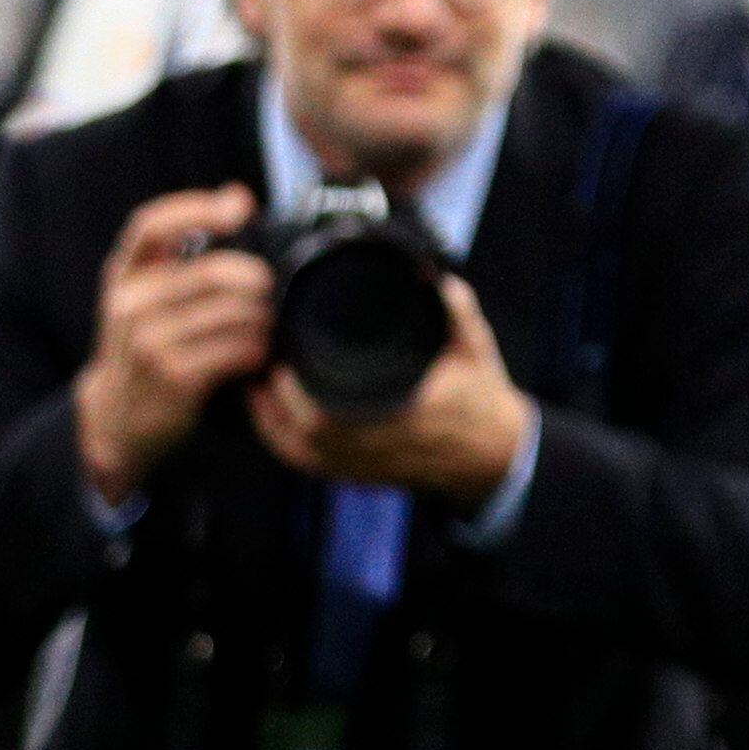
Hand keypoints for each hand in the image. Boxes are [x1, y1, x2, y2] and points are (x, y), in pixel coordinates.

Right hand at [75, 188, 270, 506]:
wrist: (120, 414)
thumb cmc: (150, 339)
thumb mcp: (149, 294)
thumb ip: (185, 253)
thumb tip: (239, 195)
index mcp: (123, 274)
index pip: (151, 225)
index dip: (196, 208)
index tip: (240, 204)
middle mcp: (129, 304)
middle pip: (210, 272)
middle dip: (254, 278)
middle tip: (268, 286)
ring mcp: (147, 343)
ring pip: (232, 313)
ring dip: (261, 318)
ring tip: (262, 324)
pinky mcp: (172, 377)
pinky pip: (237, 349)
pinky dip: (257, 348)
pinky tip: (255, 352)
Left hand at [250, 271, 534, 511]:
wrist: (492, 454)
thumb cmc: (482, 398)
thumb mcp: (477, 349)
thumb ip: (456, 311)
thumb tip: (431, 275)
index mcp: (405, 415)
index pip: (331, 414)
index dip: (295, 391)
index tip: (283, 355)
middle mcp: (378, 446)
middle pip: (304, 432)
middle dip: (274, 396)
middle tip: (264, 357)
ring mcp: (364, 464)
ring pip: (298, 450)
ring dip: (269, 418)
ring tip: (256, 379)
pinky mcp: (356, 474)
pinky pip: (305, 463)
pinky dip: (279, 439)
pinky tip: (266, 413)